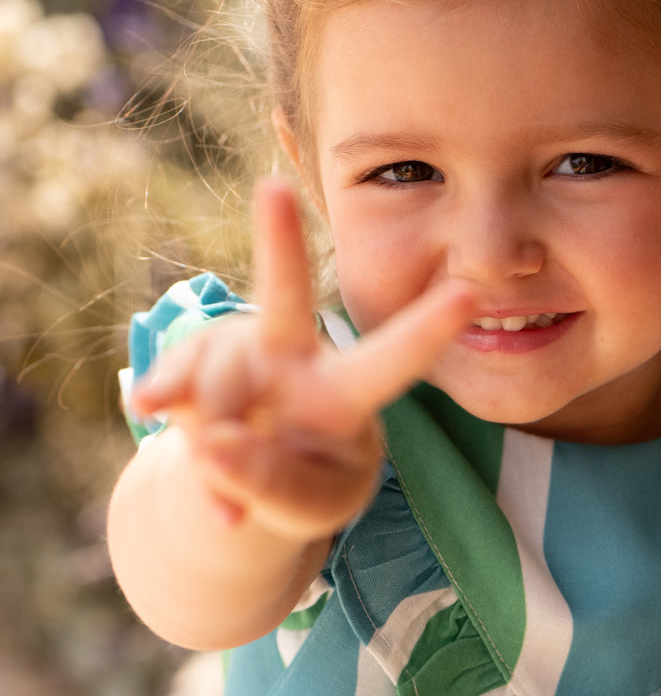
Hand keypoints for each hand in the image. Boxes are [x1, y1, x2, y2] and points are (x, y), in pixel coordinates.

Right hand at [131, 179, 477, 542]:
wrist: (244, 483)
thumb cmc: (305, 485)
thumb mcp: (312, 506)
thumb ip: (273, 484)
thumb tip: (214, 445)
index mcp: (349, 391)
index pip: (392, 361)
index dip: (427, 329)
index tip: (471, 296)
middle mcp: (297, 355)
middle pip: (288, 297)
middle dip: (279, 243)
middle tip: (273, 189)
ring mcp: (240, 350)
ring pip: (219, 387)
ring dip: (215, 451)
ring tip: (227, 495)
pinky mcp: (190, 358)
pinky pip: (171, 383)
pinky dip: (167, 413)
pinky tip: (153, 415)